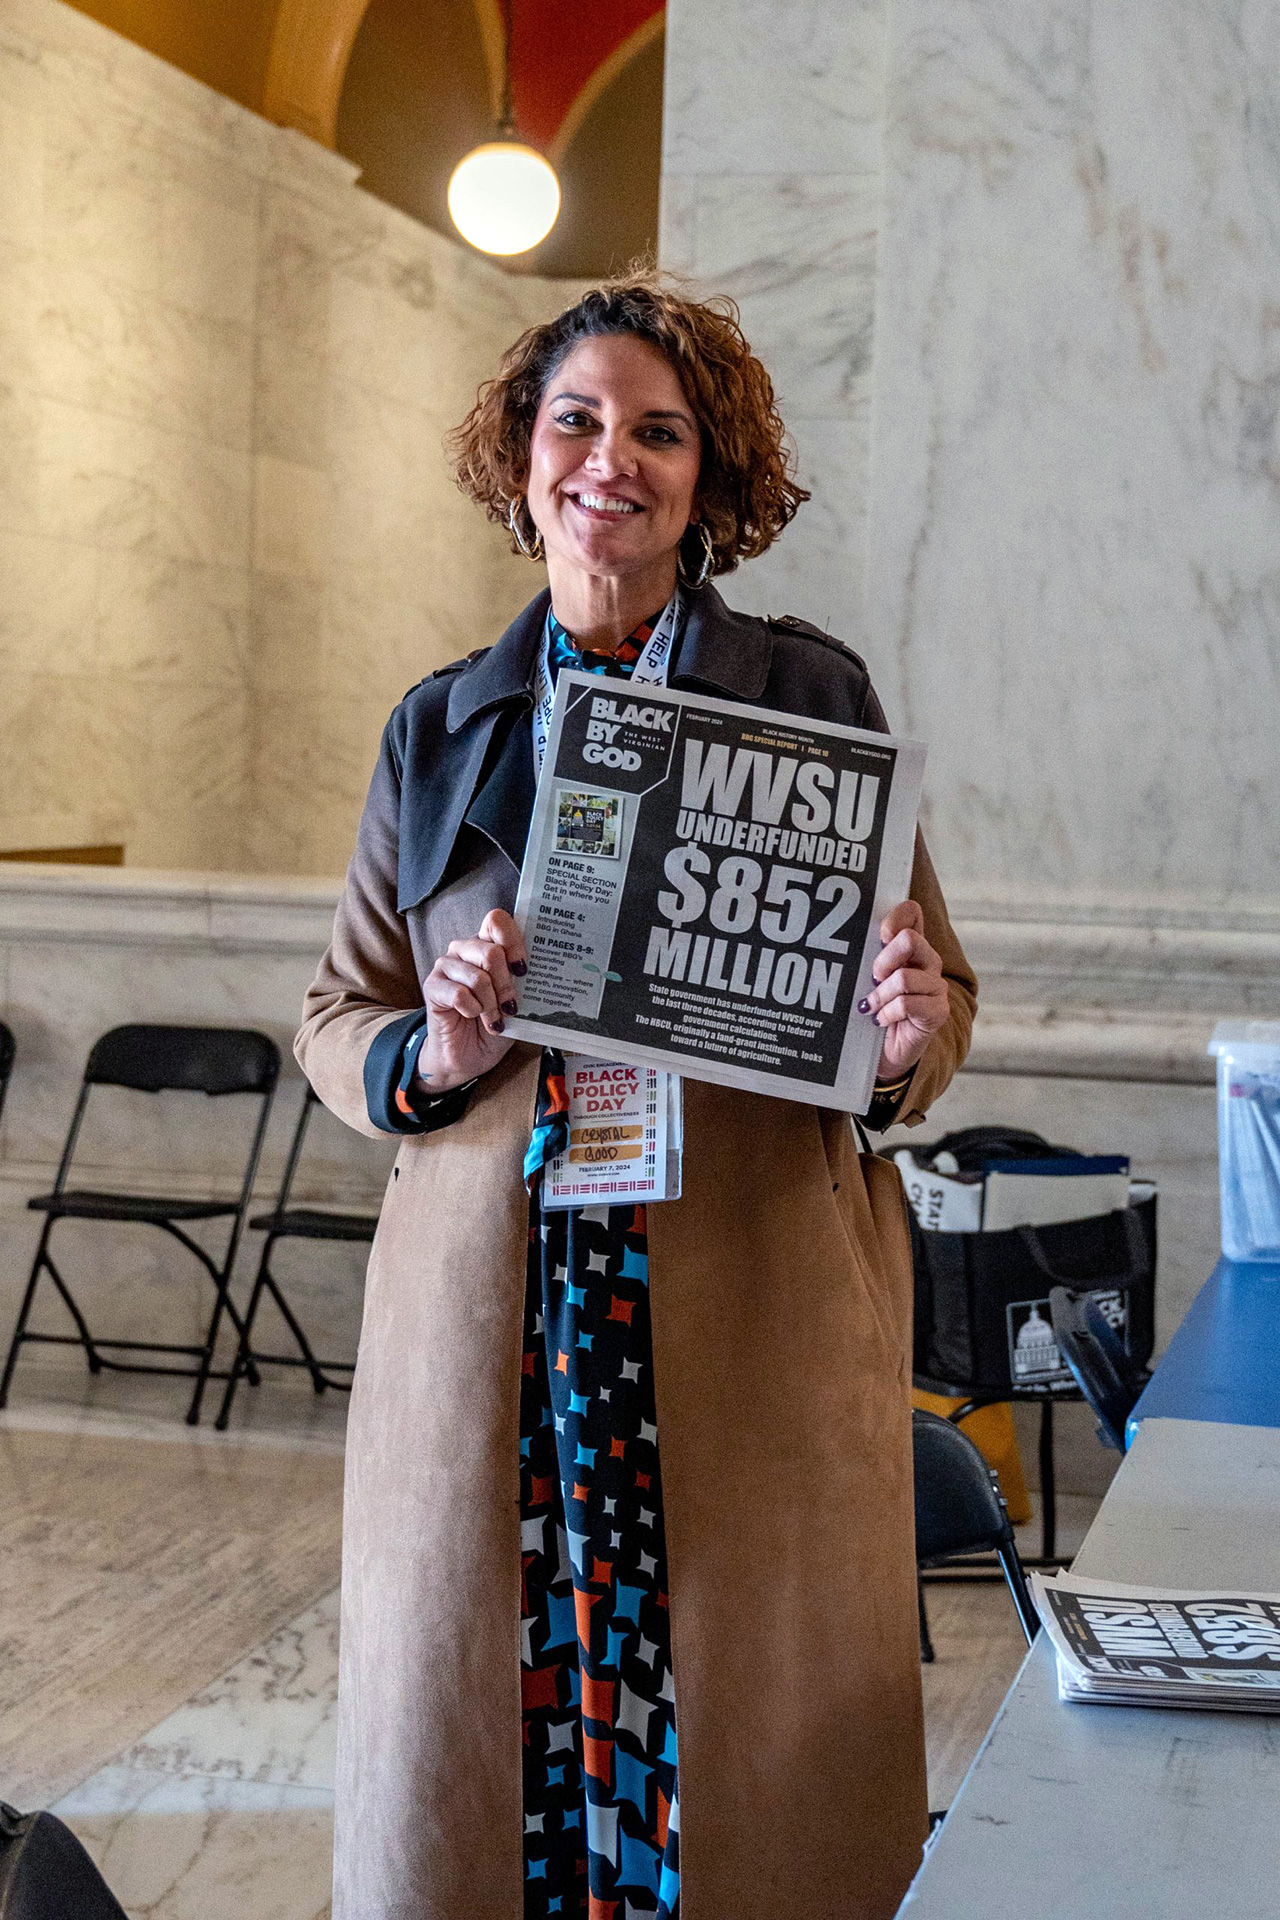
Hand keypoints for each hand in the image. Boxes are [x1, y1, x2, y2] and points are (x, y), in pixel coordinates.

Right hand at [419, 908, 527, 1091]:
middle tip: (510, 1006)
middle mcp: (465, 949)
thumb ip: (523, 981)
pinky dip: (473, 1010)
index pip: (497, 921)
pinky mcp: (432, 986)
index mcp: (486, 944)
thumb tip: (544, 971)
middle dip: (506, 985)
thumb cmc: (494, 1023)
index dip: (513, 941)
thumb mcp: (516, 1001)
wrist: (469, 1055)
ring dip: (491, 1004)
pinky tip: (473, 1017)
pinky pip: (459, 994)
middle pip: (491, 951)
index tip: (523, 969)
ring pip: (477, 976)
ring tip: (494, 1019)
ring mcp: (446, 966)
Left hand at [862, 900, 948, 1079]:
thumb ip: (866, 958)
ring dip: (880, 994)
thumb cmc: (874, 1011)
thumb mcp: (867, 980)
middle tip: (873, 978)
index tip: (879, 937)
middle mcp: (928, 961)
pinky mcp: (937, 1011)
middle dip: (884, 959)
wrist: (887, 1053)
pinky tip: (880, 1020)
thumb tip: (844, 942)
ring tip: (871, 1006)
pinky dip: (887, 1013)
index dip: (895, 917)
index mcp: (911, 948)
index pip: (912, 913)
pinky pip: (907, 1003)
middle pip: (910, 939)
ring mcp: (936, 986)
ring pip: (904, 977)